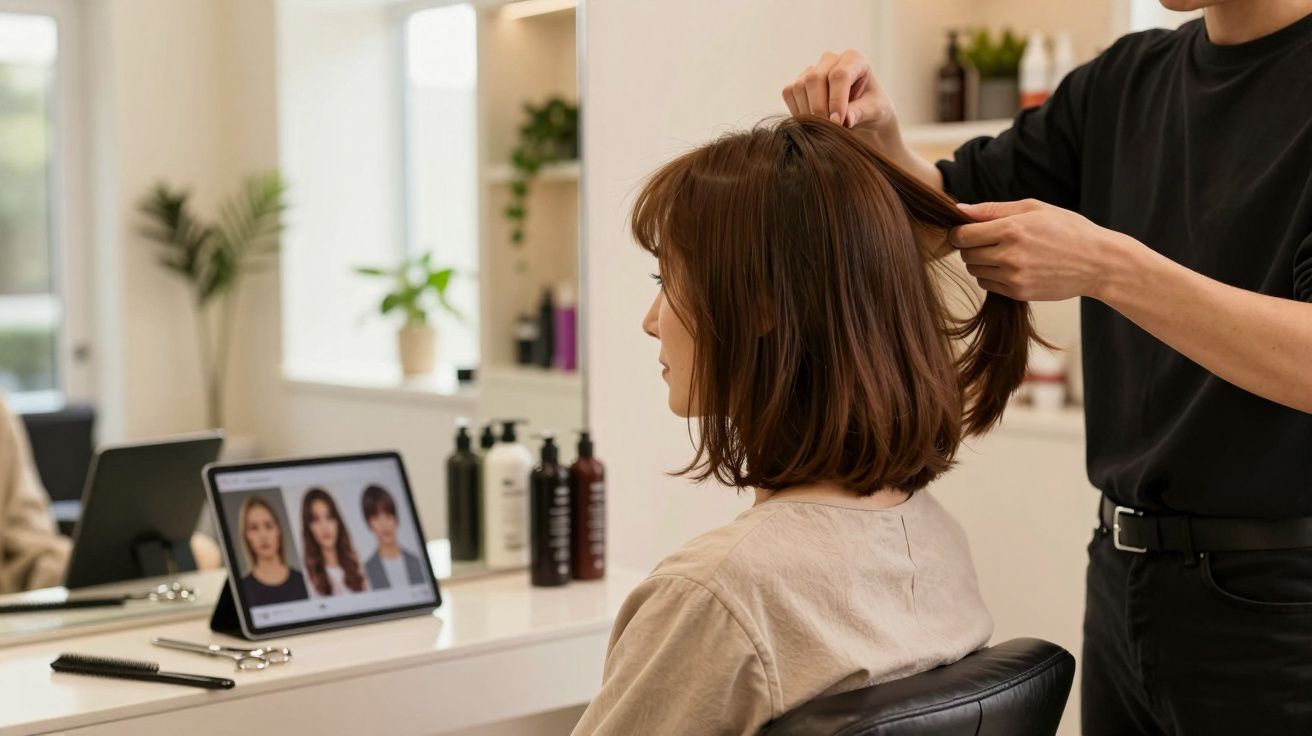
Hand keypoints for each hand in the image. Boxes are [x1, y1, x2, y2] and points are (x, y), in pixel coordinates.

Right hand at [782, 49, 896, 137]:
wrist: (861, 115)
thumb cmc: (872, 109)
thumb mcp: (875, 112)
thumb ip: (861, 113)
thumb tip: (844, 120)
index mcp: (855, 59)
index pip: (840, 75)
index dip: (836, 100)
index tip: (838, 123)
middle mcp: (831, 60)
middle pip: (815, 78)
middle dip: (819, 107)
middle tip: (827, 129)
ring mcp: (812, 69)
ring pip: (799, 86)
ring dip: (807, 112)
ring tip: (822, 129)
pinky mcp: (798, 82)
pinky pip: (789, 93)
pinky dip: (797, 111)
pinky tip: (812, 123)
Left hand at [950, 199, 1133, 301]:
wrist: (1098, 262)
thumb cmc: (1068, 230)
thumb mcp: (1034, 209)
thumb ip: (993, 209)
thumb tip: (959, 210)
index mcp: (1011, 229)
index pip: (963, 235)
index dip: (959, 233)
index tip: (966, 231)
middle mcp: (1009, 255)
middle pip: (966, 254)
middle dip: (970, 247)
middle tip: (988, 241)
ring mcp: (1013, 277)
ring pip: (974, 271)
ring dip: (981, 262)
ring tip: (1003, 253)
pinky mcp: (1019, 293)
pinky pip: (987, 285)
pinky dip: (992, 276)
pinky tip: (1010, 267)